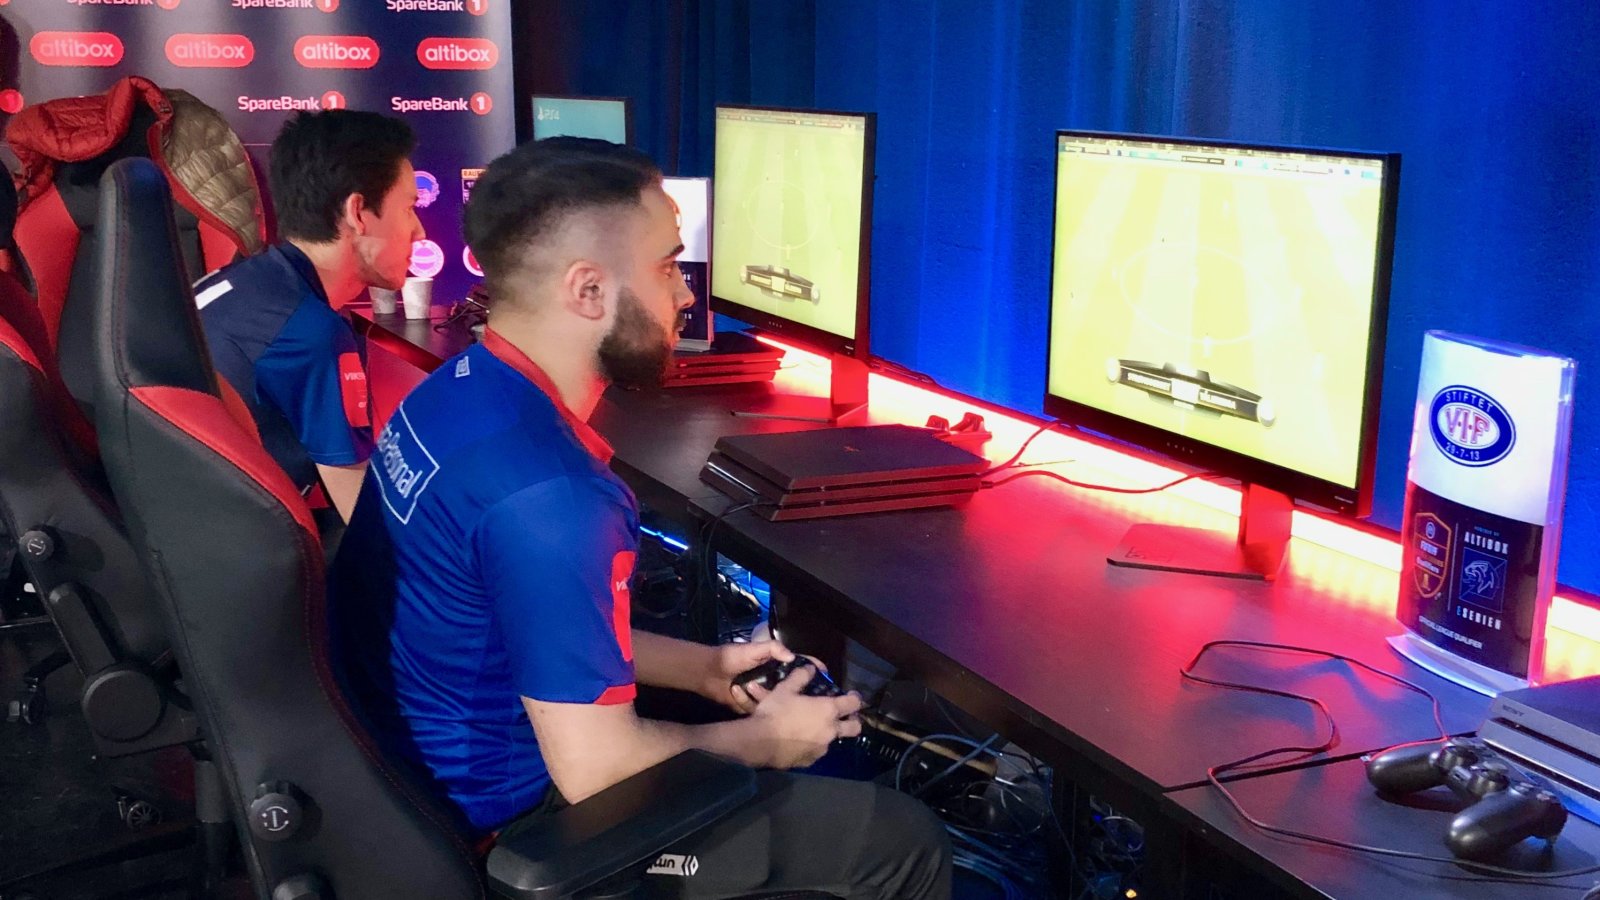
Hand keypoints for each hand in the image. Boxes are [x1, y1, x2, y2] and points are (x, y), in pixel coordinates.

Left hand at [706, 640, 796, 712]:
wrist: (707, 670)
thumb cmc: (732, 657)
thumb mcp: (754, 649)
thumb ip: (773, 648)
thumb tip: (792, 657)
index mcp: (774, 670)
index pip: (792, 677)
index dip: (798, 679)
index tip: (802, 681)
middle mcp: (769, 685)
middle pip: (784, 695)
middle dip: (780, 694)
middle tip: (775, 690)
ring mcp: (757, 697)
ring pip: (769, 705)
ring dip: (758, 697)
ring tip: (748, 686)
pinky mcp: (746, 707)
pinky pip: (753, 712)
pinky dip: (744, 702)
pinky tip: (735, 691)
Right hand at [747, 670, 863, 768]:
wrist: (759, 743)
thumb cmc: (775, 712)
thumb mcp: (785, 689)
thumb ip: (801, 676)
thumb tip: (811, 668)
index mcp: (828, 710)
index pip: (853, 703)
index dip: (855, 698)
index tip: (851, 695)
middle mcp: (831, 730)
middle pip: (855, 727)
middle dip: (853, 720)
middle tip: (843, 715)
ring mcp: (822, 748)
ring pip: (834, 739)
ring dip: (830, 732)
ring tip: (814, 727)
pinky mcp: (811, 761)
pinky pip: (818, 751)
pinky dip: (814, 744)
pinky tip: (800, 740)